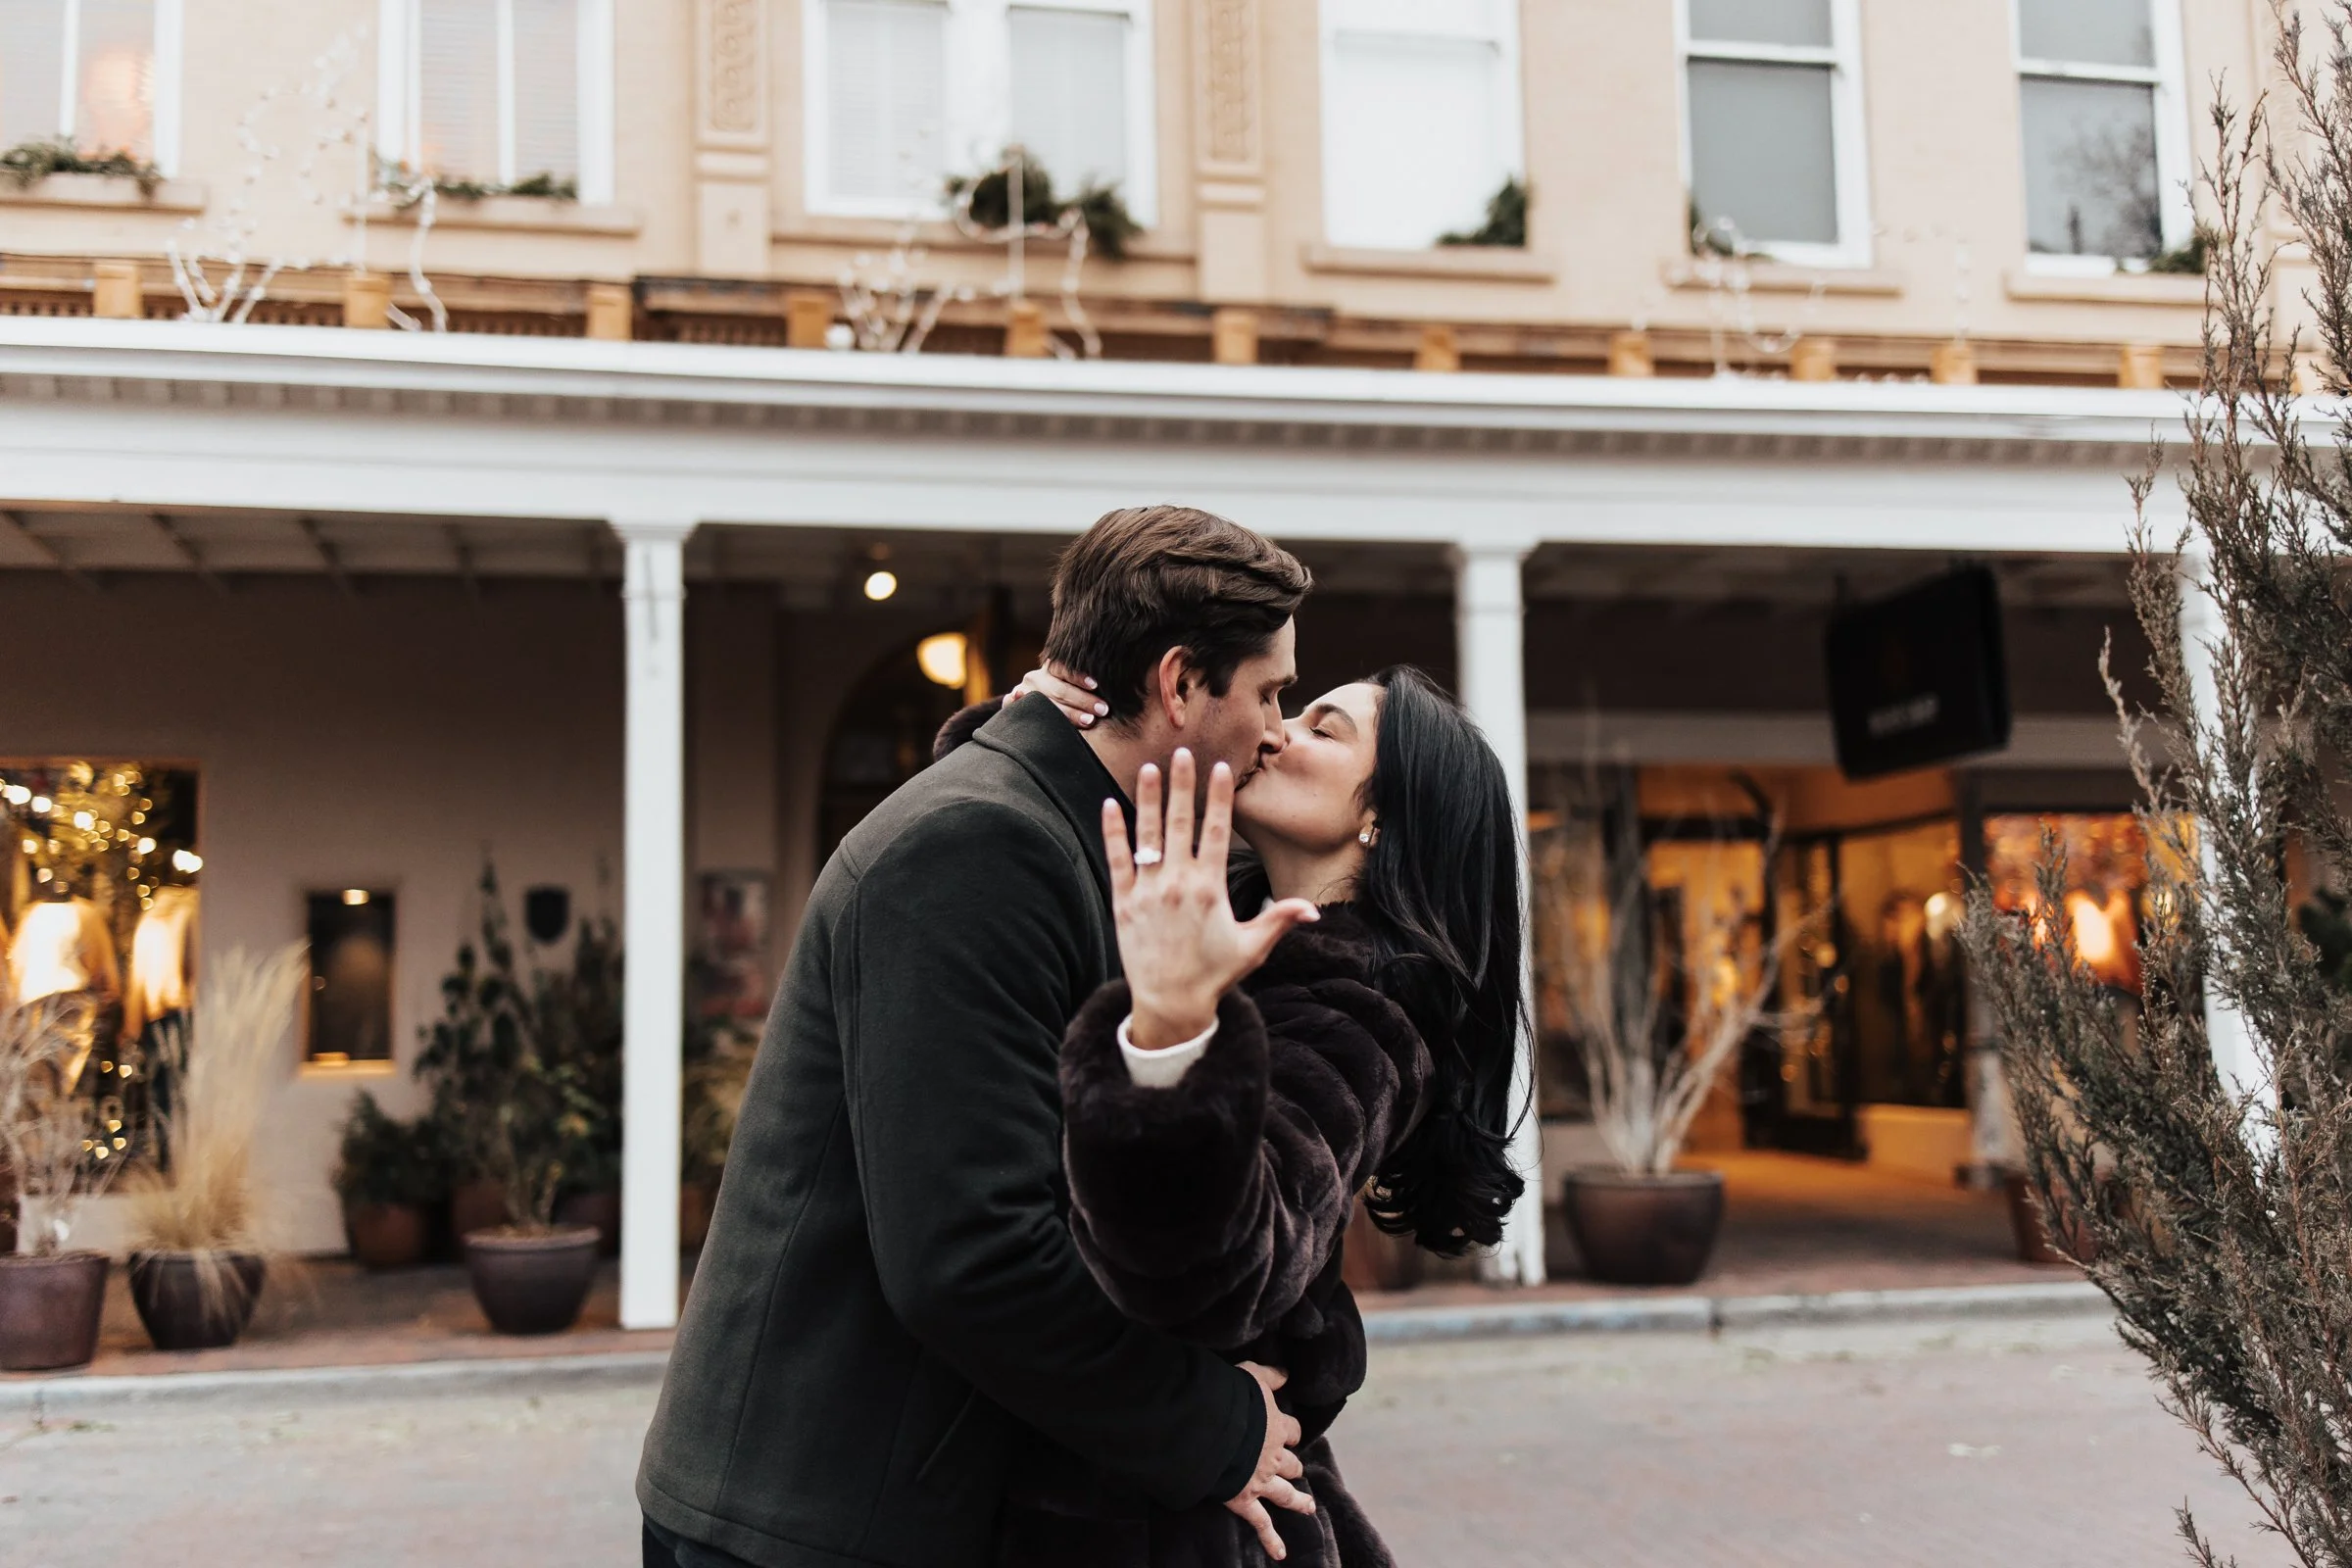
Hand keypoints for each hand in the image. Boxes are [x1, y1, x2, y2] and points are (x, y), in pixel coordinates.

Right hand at [1005, 661, 1107, 726]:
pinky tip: (1021, 700)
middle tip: (1103, 710)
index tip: (1096, 685)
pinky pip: (1013, 706)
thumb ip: (1091, 685)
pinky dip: (1015, 703)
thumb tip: (1125, 676)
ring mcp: (1022, 693)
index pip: (1065, 669)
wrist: (1035, 711)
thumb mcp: (1077, 687)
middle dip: (1083, 701)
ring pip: (1044, 702)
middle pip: (1058, 688)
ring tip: (1089, 721)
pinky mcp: (1012, 707)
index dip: (1080, 677)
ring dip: (1067, 713)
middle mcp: (1035, 678)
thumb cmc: (1071, 700)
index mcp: (1052, 668)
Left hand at [1103, 749, 1319, 1049]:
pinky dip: (1113, 832)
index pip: (1217, 832)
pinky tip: (1110, 805)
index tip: (1219, 768)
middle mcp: (1178, 883)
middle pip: (1181, 823)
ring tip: (1148, 768)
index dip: (1218, 798)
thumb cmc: (1213, 974)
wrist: (1170, 1003)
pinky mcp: (1123, 902)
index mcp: (1210, 888)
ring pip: (1147, 835)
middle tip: (1181, 753)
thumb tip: (1313, 910)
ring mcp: (1148, 891)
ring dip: (1147, 799)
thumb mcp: (1252, 947)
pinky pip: (1117, 859)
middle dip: (1182, 785)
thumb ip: (1279, 920)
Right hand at [1225, 1362, 1313, 1559]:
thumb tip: (1286, 1372)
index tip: (1286, 1431)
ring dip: (1297, 1501)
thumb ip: (1269, 1374)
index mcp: (1275, 1427)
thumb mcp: (1251, 1375)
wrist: (1211, 1426)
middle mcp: (1273, 1456)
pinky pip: (1261, 1524)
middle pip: (1291, 1464)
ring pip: (1286, 1494)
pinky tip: (1280, 1553)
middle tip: (1295, 1470)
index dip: (1289, 1431)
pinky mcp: (1245, 1500)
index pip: (1291, 1430)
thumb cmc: (1229, 1397)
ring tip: (1308, 1507)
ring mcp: (1261, 1481)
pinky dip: (1271, 1540)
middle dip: (1293, 1466)